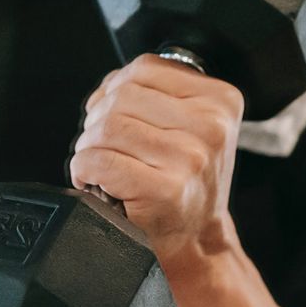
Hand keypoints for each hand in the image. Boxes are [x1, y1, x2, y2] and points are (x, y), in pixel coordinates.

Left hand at [71, 54, 243, 272]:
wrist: (197, 238)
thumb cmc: (186, 180)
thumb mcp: (192, 125)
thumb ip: (155, 94)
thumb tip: (107, 87)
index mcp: (221, 101)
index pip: (145, 67)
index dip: (115, 88)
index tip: (113, 115)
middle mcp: (212, 127)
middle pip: (122, 96)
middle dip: (98, 120)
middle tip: (102, 146)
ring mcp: (190, 158)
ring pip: (107, 127)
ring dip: (89, 146)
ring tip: (99, 164)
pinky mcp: (165, 189)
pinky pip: (100, 161)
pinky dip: (84, 169)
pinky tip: (95, 180)